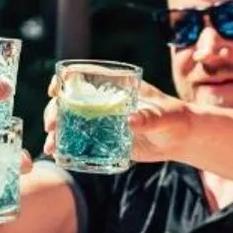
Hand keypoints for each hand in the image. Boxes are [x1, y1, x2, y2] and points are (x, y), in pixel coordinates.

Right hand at [41, 75, 190, 162]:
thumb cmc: (175, 118)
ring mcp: (102, 122)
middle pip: (70, 102)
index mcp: (114, 86)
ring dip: (57, 133)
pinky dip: (67, 148)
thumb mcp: (164, 116)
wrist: (181, 139)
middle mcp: (103, 102)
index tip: (54, 90)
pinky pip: (81, 142)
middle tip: (51, 127)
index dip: (63, 80)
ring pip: (71, 123)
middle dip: (55, 112)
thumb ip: (149, 117)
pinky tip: (58, 156)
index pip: (83, 77)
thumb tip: (131, 120)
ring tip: (51, 147)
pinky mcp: (105, 141)